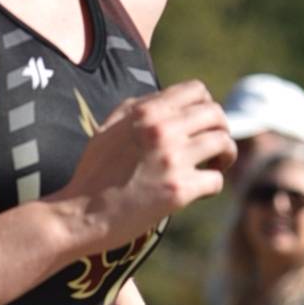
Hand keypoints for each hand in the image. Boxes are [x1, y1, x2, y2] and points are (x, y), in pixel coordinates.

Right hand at [60, 83, 232, 247]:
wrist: (79, 214)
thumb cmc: (94, 174)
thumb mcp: (109, 128)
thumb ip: (137, 109)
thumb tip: (164, 100)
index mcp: (145, 111)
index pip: (197, 90)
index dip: (205, 106)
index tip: (199, 126)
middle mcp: (161, 130)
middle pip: (216, 114)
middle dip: (220, 130)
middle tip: (212, 149)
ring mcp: (171, 160)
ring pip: (223, 143)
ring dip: (223, 157)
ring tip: (212, 168)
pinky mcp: (178, 191)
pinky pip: (216, 180)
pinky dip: (211, 187)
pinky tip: (197, 192)